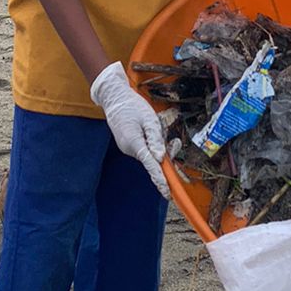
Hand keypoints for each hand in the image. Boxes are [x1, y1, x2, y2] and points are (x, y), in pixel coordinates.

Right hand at [90, 62, 169, 196]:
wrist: (115, 99)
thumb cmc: (133, 107)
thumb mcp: (149, 119)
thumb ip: (155, 139)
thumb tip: (160, 158)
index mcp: (134, 143)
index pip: (150, 165)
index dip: (160, 178)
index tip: (166, 192)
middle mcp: (130, 149)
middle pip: (153, 159)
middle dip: (165, 154)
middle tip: (174, 142)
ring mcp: (128, 148)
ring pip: (150, 154)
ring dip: (158, 145)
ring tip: (156, 127)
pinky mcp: (130, 145)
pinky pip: (146, 149)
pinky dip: (152, 143)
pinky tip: (150, 129)